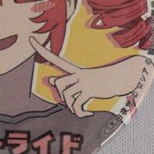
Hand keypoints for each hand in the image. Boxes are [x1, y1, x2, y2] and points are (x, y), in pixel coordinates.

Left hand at [30, 39, 149, 116]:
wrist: (123, 78)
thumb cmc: (105, 80)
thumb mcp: (87, 78)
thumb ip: (71, 80)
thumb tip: (53, 81)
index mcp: (76, 70)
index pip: (55, 58)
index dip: (42, 50)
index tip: (30, 39)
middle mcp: (78, 74)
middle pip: (59, 84)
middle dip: (62, 97)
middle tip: (74, 103)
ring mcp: (84, 81)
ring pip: (66, 96)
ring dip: (73, 107)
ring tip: (82, 109)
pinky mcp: (90, 90)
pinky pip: (77, 105)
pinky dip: (80, 113)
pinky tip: (87, 114)